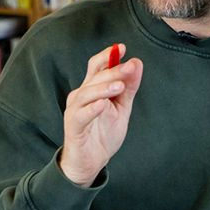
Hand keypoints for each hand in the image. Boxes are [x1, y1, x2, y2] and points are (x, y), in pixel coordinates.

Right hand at [58, 44, 143, 186]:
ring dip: (103, 87)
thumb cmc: (103, 133)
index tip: (122, 47)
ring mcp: (75, 111)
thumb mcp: (121, 108)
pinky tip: (102, 105)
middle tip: (130, 66)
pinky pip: (81, 115)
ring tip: (120, 86)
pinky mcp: (73, 127)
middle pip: (95, 78)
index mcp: (92, 89)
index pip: (97, 67)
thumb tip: (137, 64)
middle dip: (113, 71)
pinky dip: (91, 109)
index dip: (107, 56)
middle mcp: (81, 96)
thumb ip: (128, 88)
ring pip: (86, 94)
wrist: (91, 162)